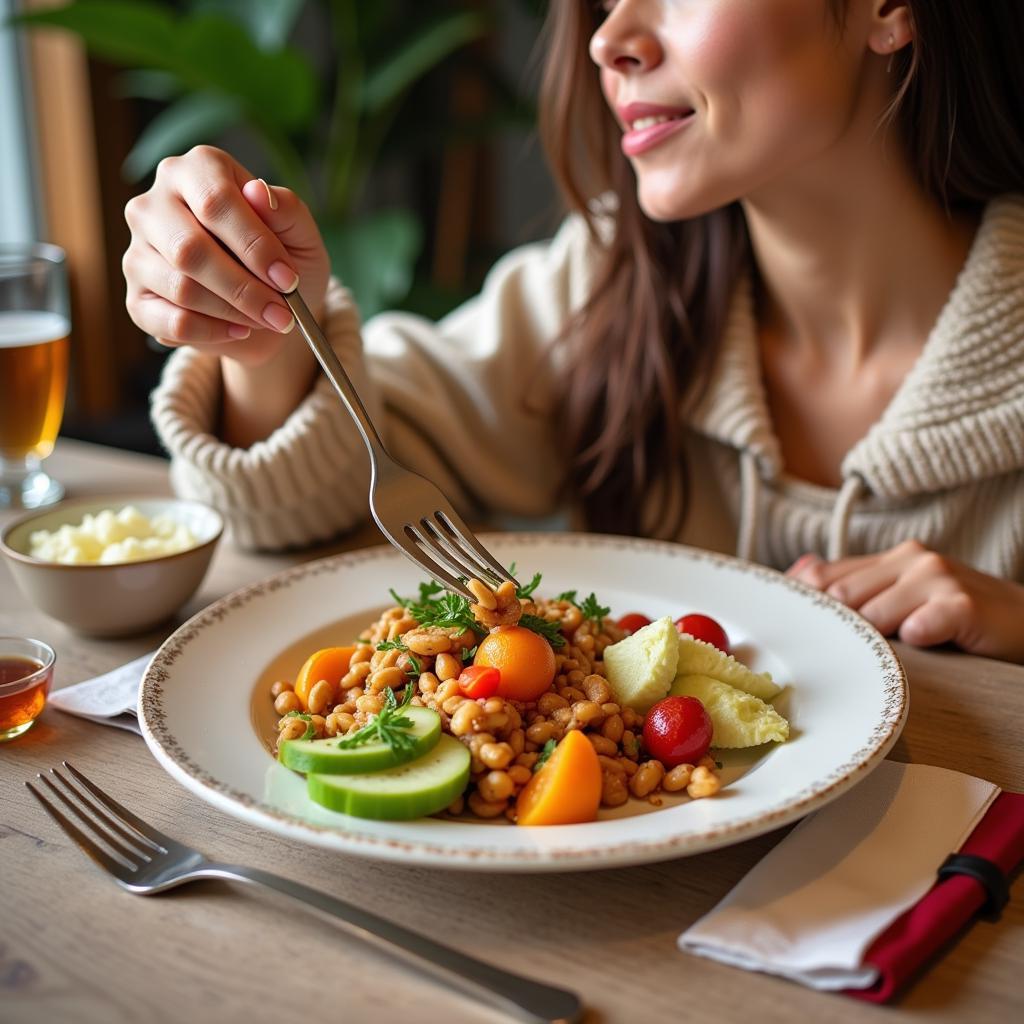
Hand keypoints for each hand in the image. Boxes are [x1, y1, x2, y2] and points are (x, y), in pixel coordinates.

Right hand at [123, 145, 328, 365]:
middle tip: (282, 312)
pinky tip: (239, 329)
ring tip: (268, 319)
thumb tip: (258, 192)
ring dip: (235, 312)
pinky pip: (173, 322)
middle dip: (245, 288)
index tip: (288, 279)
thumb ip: (286, 210)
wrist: (270, 310)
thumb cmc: (282, 261)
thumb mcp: (300, 233)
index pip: (216, 200)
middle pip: (190, 249)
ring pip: (181, 288)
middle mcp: (155, 204)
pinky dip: (215, 333)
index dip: (255, 244)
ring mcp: (138, 251)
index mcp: (197, 170)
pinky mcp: (138, 299)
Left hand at [786, 540, 1023, 663]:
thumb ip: (855, 587)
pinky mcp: (962, 603)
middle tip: (849, 654)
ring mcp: (937, 578)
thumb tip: (798, 573)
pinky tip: (925, 643)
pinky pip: (919, 626)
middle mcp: (911, 560)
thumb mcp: (904, 599)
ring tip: (899, 652)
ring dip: (879, 642)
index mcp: (891, 559)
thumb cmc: (958, 618)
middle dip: (840, 630)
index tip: (795, 632)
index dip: (805, 605)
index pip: (824, 576)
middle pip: (842, 599)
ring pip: (873, 616)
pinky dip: (916, 639)